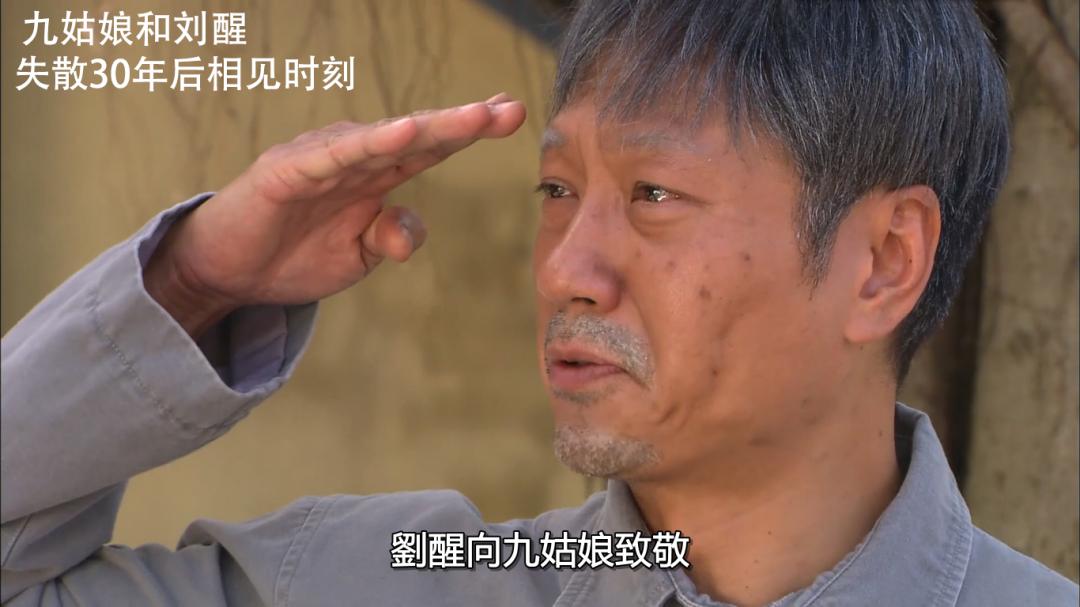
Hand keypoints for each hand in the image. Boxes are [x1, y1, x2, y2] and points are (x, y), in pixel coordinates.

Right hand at [144, 94, 526, 336]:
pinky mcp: (288, 171)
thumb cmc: (293, 253)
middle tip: (510, 109)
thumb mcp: (356, 257)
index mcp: (376, 177)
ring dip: (430, 126)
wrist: (228, 269)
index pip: (431, 148)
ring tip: (475, 116)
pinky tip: (403, 133)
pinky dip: (369, 143)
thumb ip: (389, 238)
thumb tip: (409, 235)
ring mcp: (322, 160)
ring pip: (384, 139)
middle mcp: (355, 159)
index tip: (512, 114)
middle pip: (418, 136)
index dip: (468, 131)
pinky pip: (335, 156)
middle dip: (465, 123)